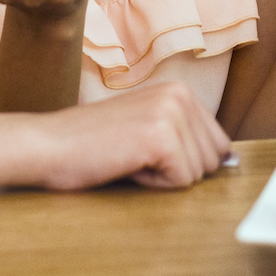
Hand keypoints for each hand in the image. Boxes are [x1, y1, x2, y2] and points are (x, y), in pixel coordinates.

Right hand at [31, 82, 232, 189]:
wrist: (47, 145)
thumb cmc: (91, 144)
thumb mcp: (146, 127)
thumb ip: (185, 137)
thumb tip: (228, 161)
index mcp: (180, 90)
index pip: (218, 144)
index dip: (184, 161)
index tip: (147, 151)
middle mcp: (181, 94)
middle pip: (212, 160)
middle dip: (176, 170)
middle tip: (134, 155)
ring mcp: (172, 113)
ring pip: (198, 173)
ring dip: (162, 177)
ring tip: (128, 157)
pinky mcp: (161, 137)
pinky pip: (181, 181)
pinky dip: (154, 184)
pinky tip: (127, 164)